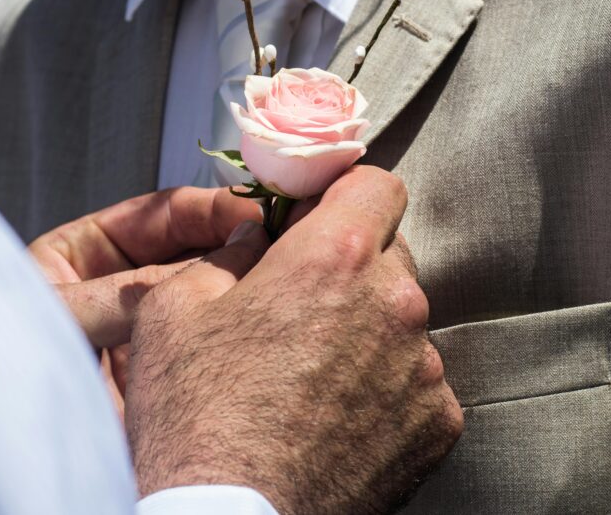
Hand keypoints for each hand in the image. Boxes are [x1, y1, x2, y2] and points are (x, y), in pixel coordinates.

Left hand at [28, 187, 259, 348]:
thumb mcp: (58, 318)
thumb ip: (130, 291)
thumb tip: (214, 263)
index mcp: (76, 261)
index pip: (155, 219)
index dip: (207, 209)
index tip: (252, 211)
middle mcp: (114, 296)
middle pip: (188, 256)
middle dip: (233, 245)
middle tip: (280, 239)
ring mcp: (140, 339)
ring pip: (202, 302)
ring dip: (241, 288)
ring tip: (281, 276)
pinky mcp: (160, 384)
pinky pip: (202, 351)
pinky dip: (233, 336)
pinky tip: (263, 323)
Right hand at [127, 166, 462, 514]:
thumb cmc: (196, 422)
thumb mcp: (174, 309)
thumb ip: (227, 253)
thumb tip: (255, 242)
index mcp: (334, 259)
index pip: (376, 185)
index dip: (343, 197)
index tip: (317, 220)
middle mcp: (395, 305)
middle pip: (388, 256)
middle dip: (347, 270)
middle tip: (294, 309)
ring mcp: (424, 369)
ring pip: (400, 323)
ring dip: (365, 333)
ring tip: (307, 378)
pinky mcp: (437, 425)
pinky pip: (415, 382)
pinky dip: (384, 390)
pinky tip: (334, 417)